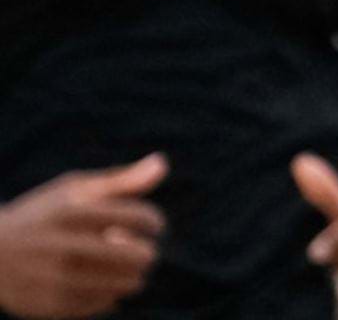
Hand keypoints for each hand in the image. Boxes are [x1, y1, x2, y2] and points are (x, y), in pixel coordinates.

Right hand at [0, 156, 165, 319]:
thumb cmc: (42, 215)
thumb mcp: (74, 189)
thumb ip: (121, 180)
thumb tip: (163, 163)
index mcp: (75, 212)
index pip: (140, 218)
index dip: (154, 222)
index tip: (150, 225)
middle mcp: (66, 246)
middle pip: (139, 256)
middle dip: (147, 252)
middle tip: (141, 251)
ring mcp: (57, 279)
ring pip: (126, 284)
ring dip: (133, 276)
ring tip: (124, 269)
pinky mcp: (52, 306)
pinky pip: (104, 304)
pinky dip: (111, 294)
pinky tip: (101, 283)